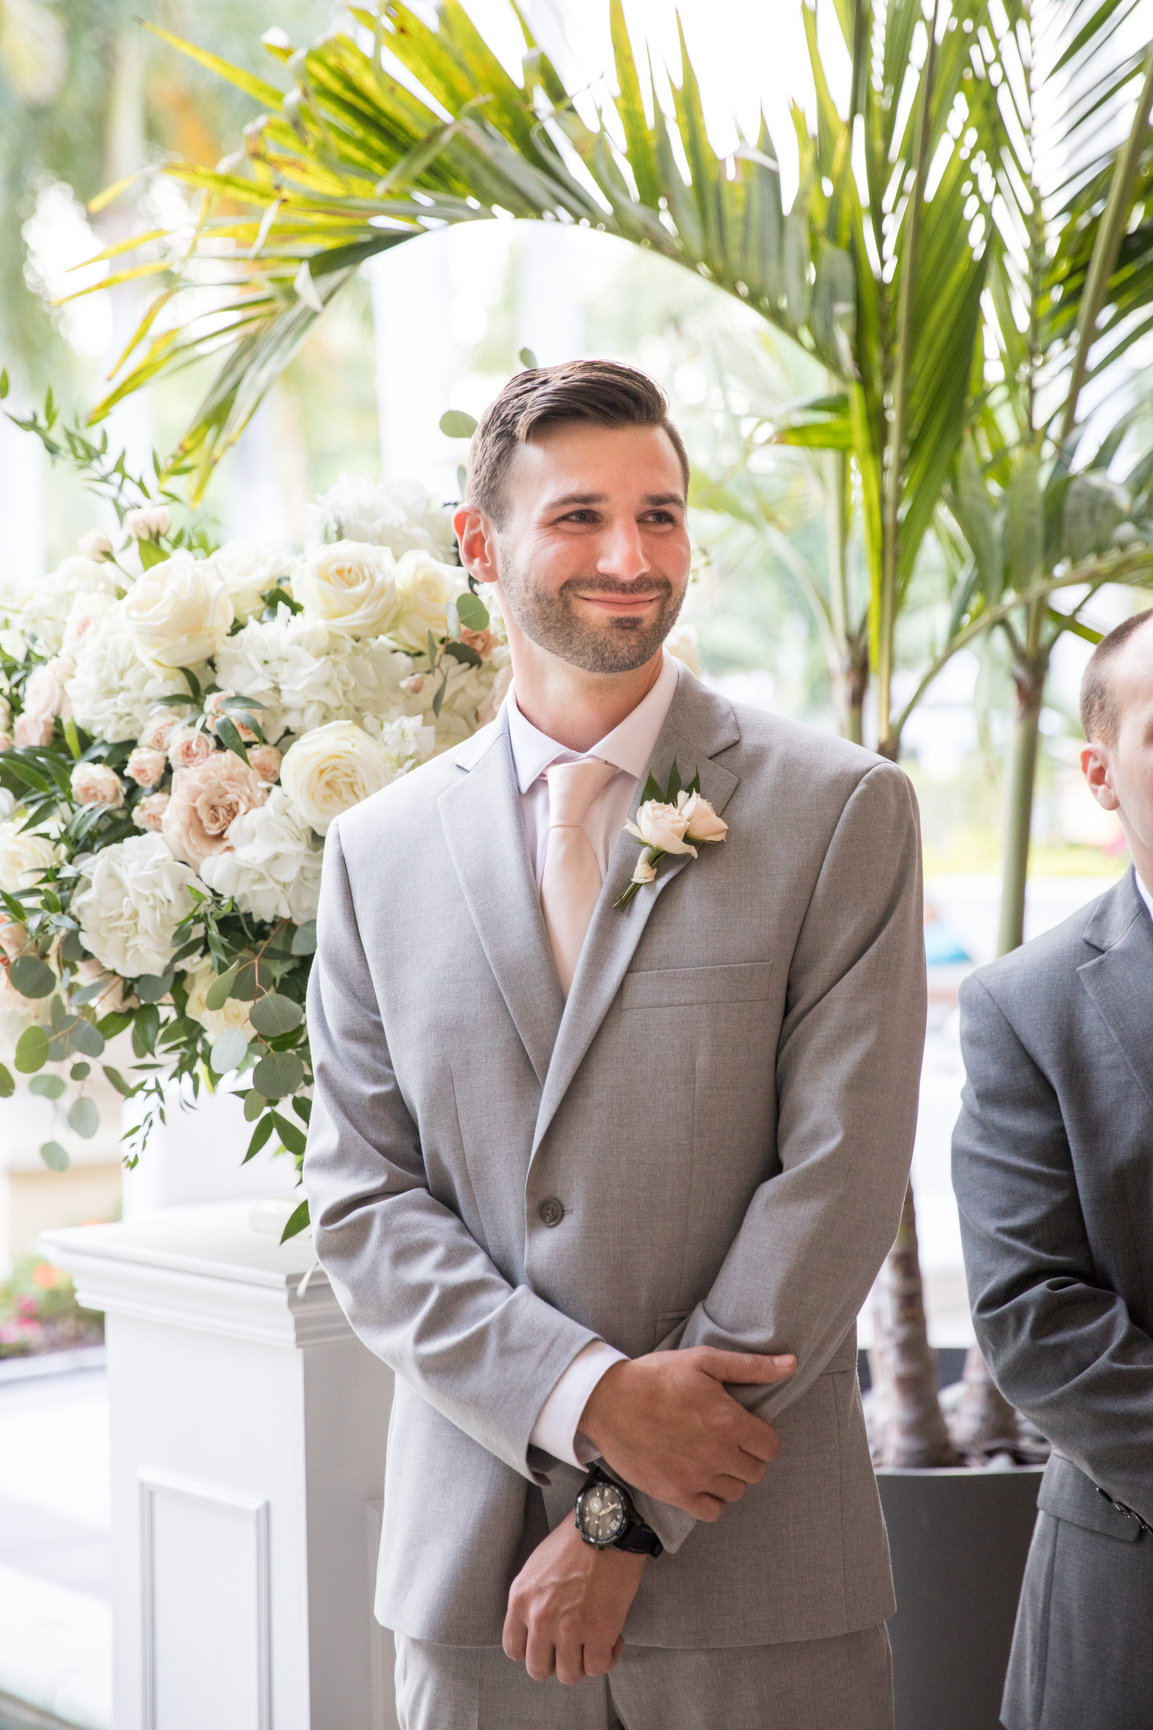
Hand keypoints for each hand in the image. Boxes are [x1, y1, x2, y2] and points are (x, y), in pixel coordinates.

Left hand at [502, 1517, 644, 1684]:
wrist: (606, 1525)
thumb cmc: (574, 1541)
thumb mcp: (536, 1568)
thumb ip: (532, 1600)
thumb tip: (538, 1630)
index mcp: (520, 1600)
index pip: (513, 1650)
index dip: (533, 1651)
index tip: (548, 1644)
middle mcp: (539, 1618)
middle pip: (539, 1669)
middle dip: (557, 1662)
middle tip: (574, 1647)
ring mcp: (569, 1628)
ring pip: (569, 1674)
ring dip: (583, 1662)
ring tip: (595, 1642)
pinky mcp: (599, 1631)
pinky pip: (598, 1668)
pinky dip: (607, 1658)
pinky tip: (614, 1638)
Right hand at [579, 1346, 795, 1520]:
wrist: (607, 1401)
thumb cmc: (656, 1376)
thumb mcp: (704, 1361)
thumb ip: (751, 1367)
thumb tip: (792, 1363)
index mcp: (729, 1421)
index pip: (771, 1447)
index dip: (762, 1438)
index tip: (746, 1430)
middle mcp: (717, 1454)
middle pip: (756, 1472)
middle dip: (748, 1457)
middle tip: (728, 1442)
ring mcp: (696, 1478)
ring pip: (736, 1492)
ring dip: (730, 1477)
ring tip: (712, 1458)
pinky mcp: (675, 1494)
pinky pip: (712, 1511)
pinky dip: (712, 1500)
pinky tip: (701, 1479)